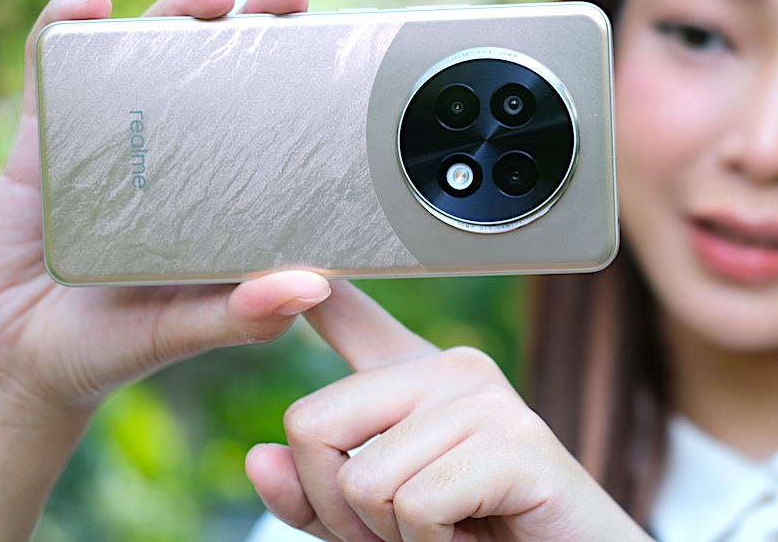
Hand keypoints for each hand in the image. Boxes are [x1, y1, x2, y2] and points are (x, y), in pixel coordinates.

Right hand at [0, 0, 327, 536]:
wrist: (18, 360)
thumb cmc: (114, 348)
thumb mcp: (185, 331)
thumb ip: (243, 316)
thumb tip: (313, 287)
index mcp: (218, 197)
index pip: (265, 123)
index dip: (296, 79)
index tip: (332, 44)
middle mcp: (174, 161)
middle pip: (216, 75)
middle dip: (253, 26)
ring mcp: (112, 144)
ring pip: (145, 59)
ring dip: (176, 15)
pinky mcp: (46, 143)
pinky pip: (53, 75)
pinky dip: (65, 32)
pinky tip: (87, 6)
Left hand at [246, 280, 651, 541]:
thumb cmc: (481, 535)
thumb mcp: (379, 522)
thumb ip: (320, 494)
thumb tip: (260, 457)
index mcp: (417, 378)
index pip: (350, 316)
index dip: (312, 291)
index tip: (294, 264)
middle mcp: (451, 370)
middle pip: (315, 424)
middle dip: (338, 508)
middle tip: (404, 533)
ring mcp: (487, 400)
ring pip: (365, 478)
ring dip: (394, 538)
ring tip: (452, 533)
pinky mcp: (517, 444)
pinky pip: (416, 505)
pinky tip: (476, 535)